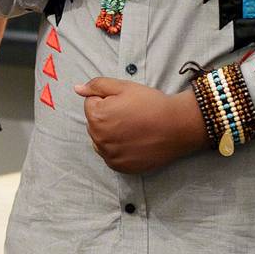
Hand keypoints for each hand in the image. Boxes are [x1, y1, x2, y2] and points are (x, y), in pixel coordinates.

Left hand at [75, 77, 204, 173]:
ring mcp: (109, 155)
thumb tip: (77, 89)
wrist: (177, 126)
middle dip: (107, 117)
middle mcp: (98, 139)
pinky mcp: (120, 167)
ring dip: (111, 134)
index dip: (108, 100)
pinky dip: (118, 149)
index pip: (91, 104)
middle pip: (94, 123)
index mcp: (96, 117)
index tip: (125, 102)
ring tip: (133, 128)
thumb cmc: (151, 104)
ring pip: (101, 140)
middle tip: (131, 114)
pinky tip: (134, 141)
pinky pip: (111, 155)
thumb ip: (97, 86)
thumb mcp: (124, 87)